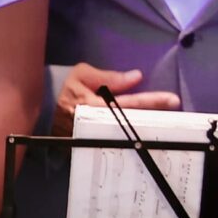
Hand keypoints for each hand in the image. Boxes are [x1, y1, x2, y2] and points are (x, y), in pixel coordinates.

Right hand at [56, 62, 179, 136]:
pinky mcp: (96, 142)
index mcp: (96, 106)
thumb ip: (109, 77)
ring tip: (170, 120)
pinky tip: (150, 130)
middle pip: (135, 121)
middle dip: (157, 116)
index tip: (172, 99)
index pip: (130, 103)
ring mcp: (98, 136)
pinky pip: (120, 139)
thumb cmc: (63, 89)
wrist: (41, 110)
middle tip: (177, 108)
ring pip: (129, 132)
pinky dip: (135, 134)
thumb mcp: (82, 75)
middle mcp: (100, 124)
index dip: (151, 101)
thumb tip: (136, 77)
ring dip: (150, 125)